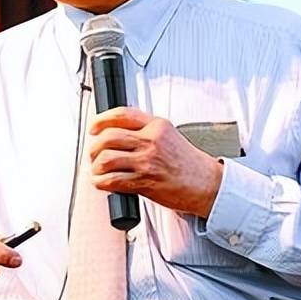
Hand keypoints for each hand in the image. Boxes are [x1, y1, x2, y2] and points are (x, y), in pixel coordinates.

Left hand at [88, 107, 223, 217]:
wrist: (207, 185)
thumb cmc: (190, 164)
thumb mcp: (170, 136)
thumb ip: (147, 131)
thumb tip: (119, 133)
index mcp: (157, 126)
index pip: (122, 114)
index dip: (101, 119)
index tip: (93, 127)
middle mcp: (151, 141)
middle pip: (108, 137)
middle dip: (94, 147)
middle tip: (93, 153)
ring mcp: (147, 161)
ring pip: (106, 158)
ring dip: (96, 166)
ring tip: (97, 170)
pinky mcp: (144, 181)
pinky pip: (112, 180)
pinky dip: (101, 182)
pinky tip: (102, 183)